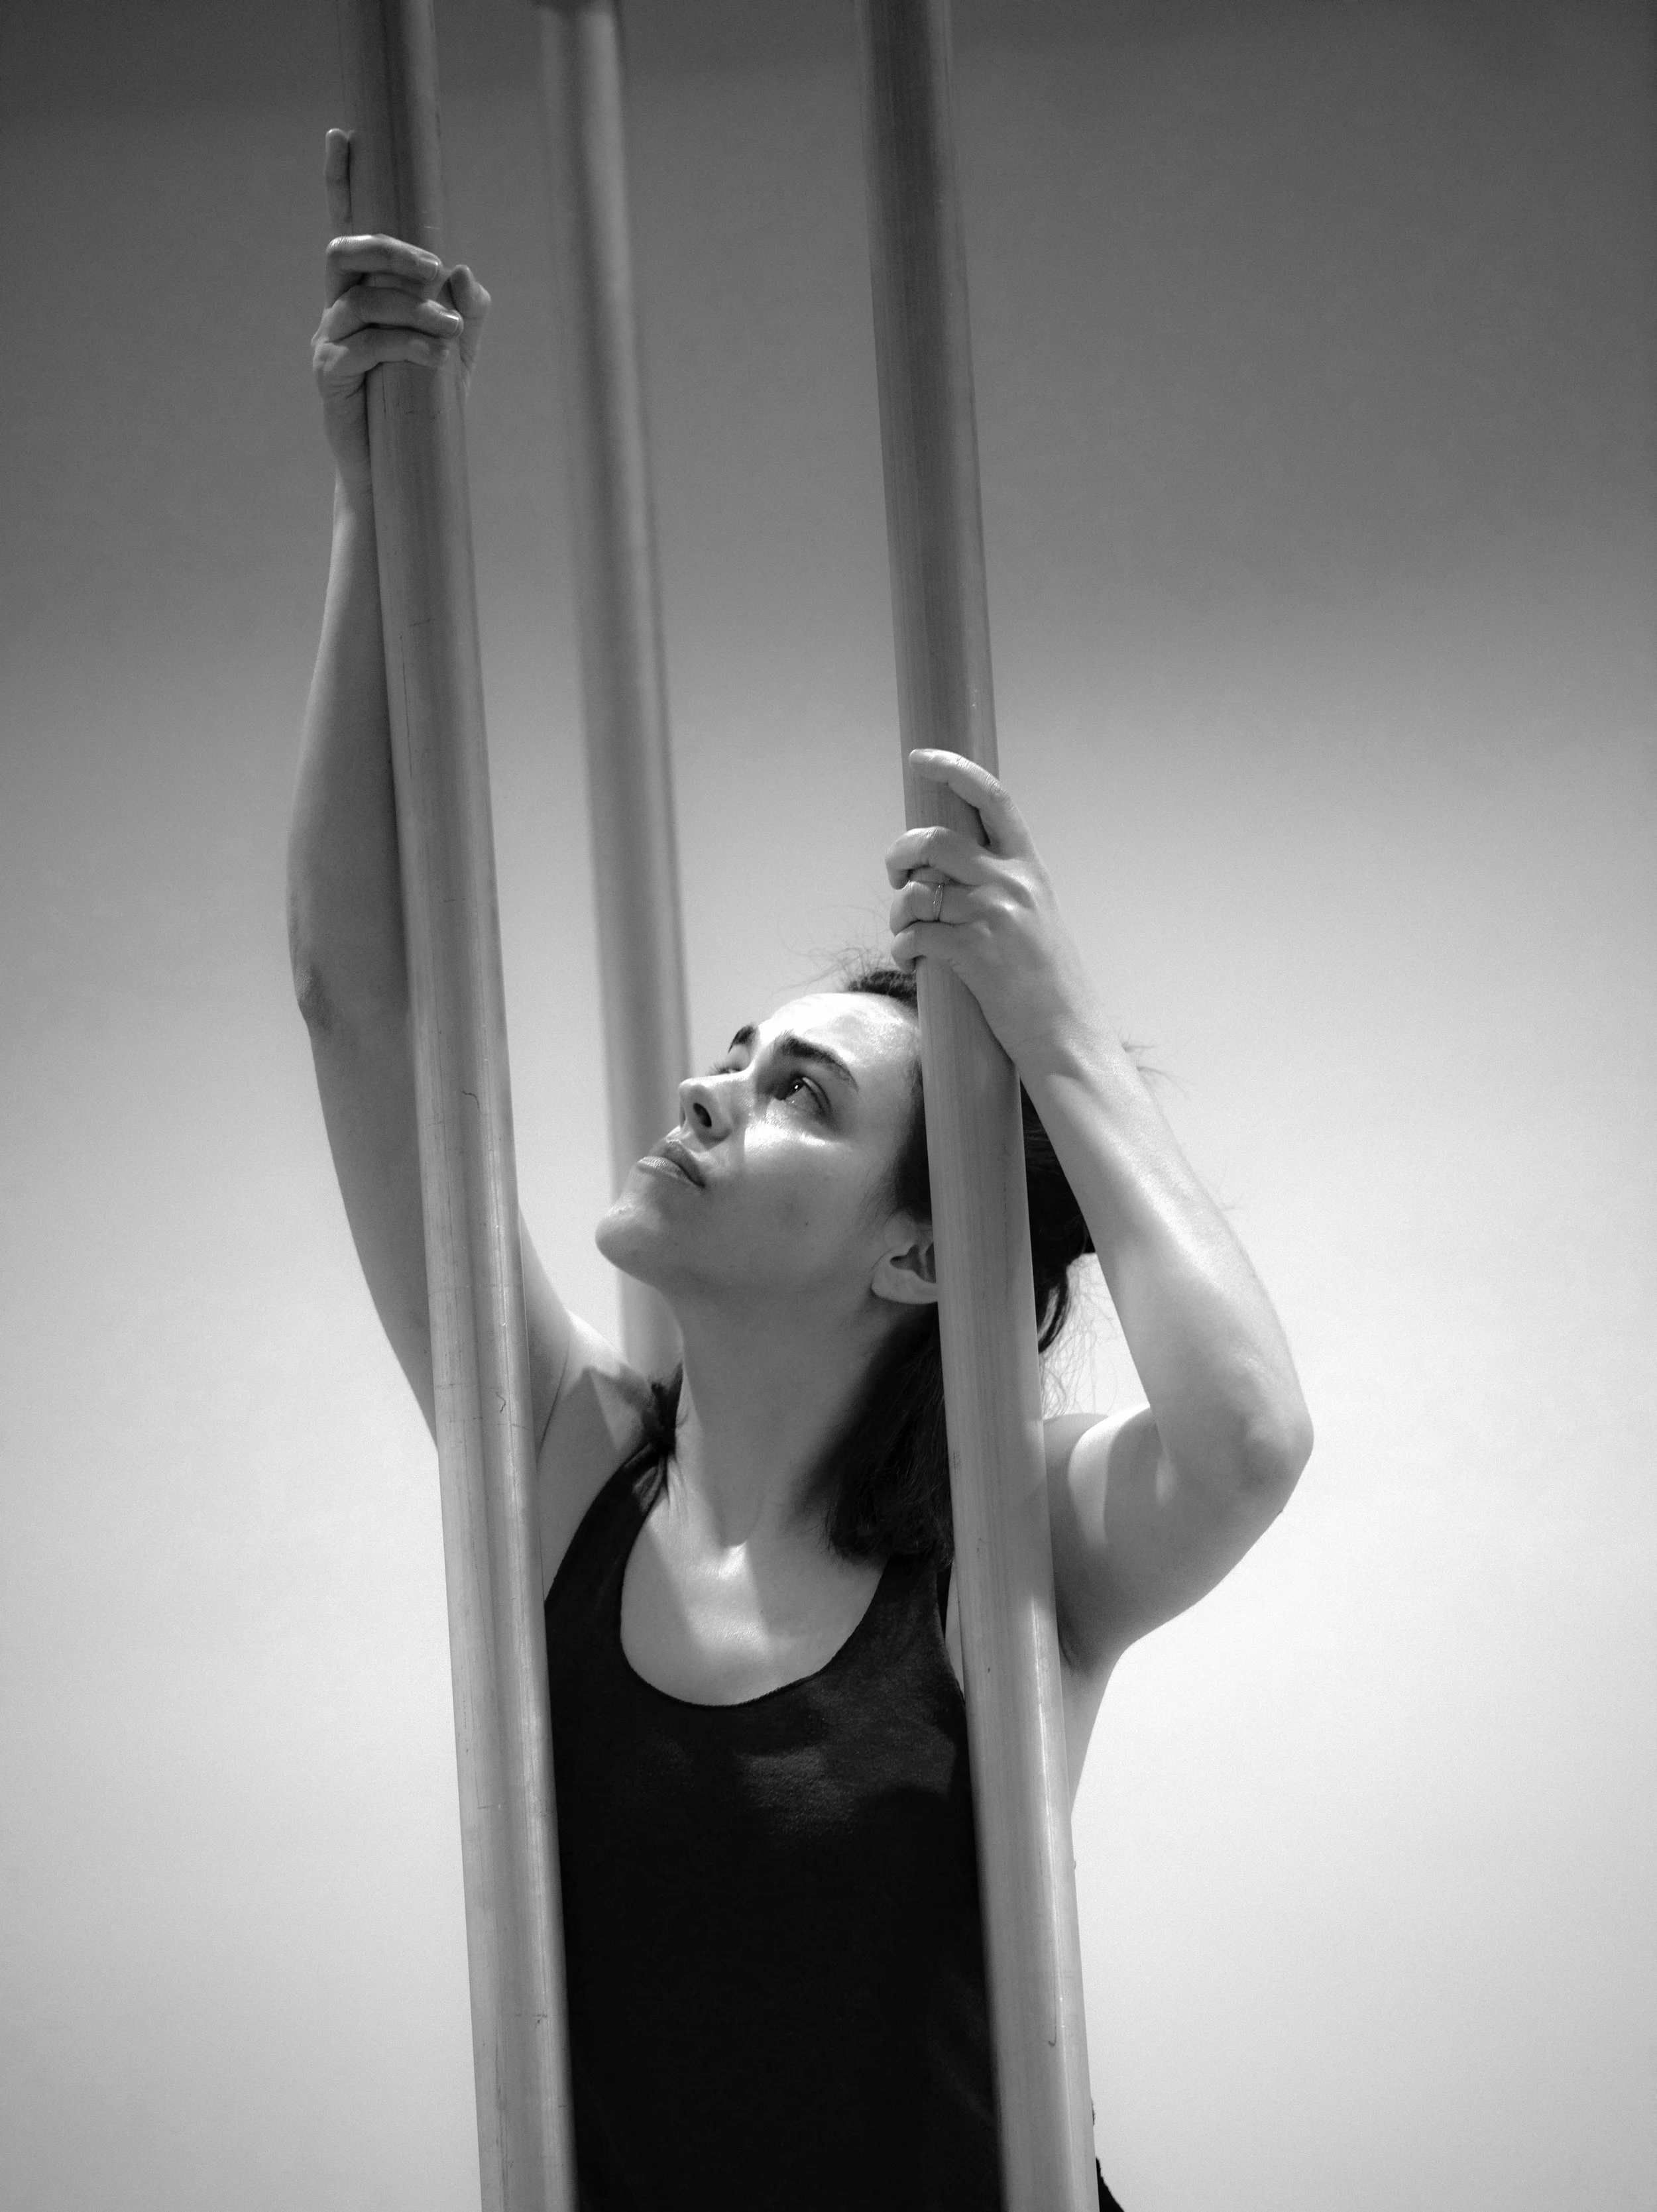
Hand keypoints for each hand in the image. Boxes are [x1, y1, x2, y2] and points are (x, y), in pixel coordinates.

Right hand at [311, 127, 490, 494]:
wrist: (397, 473)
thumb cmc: (424, 406)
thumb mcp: (456, 354)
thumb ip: (467, 312)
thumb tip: (465, 272)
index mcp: (362, 293)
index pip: (347, 228)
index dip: (340, 182)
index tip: (344, 134)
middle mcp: (337, 309)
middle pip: (345, 253)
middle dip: (389, 250)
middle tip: (432, 267)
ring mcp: (328, 341)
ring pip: (366, 303)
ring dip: (415, 310)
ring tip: (452, 333)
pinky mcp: (330, 376)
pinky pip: (365, 346)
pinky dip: (406, 345)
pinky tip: (437, 356)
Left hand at [885, 749, 1100, 1073]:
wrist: (1065, 1033)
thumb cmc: (1046, 981)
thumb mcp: (1035, 917)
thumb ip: (999, 885)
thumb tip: (943, 870)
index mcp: (1028, 868)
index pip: (992, 800)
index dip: (954, 770)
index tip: (921, 758)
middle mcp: (1011, 883)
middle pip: (935, 841)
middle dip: (900, 854)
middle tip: (896, 876)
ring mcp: (992, 916)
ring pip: (917, 893)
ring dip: (898, 913)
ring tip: (907, 931)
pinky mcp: (973, 952)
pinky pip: (914, 935)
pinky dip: (903, 949)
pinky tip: (913, 962)